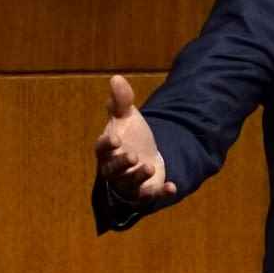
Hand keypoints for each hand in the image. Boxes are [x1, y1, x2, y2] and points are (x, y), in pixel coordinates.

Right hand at [95, 75, 175, 202]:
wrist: (143, 157)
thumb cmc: (129, 137)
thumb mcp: (126, 117)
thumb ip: (121, 100)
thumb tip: (116, 78)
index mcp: (107, 150)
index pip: (101, 149)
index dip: (106, 145)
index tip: (114, 139)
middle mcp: (114, 168)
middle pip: (114, 169)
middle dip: (122, 164)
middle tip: (133, 157)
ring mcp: (128, 182)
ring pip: (130, 183)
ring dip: (139, 177)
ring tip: (149, 167)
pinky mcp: (143, 192)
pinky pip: (150, 195)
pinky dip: (160, 192)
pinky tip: (172, 187)